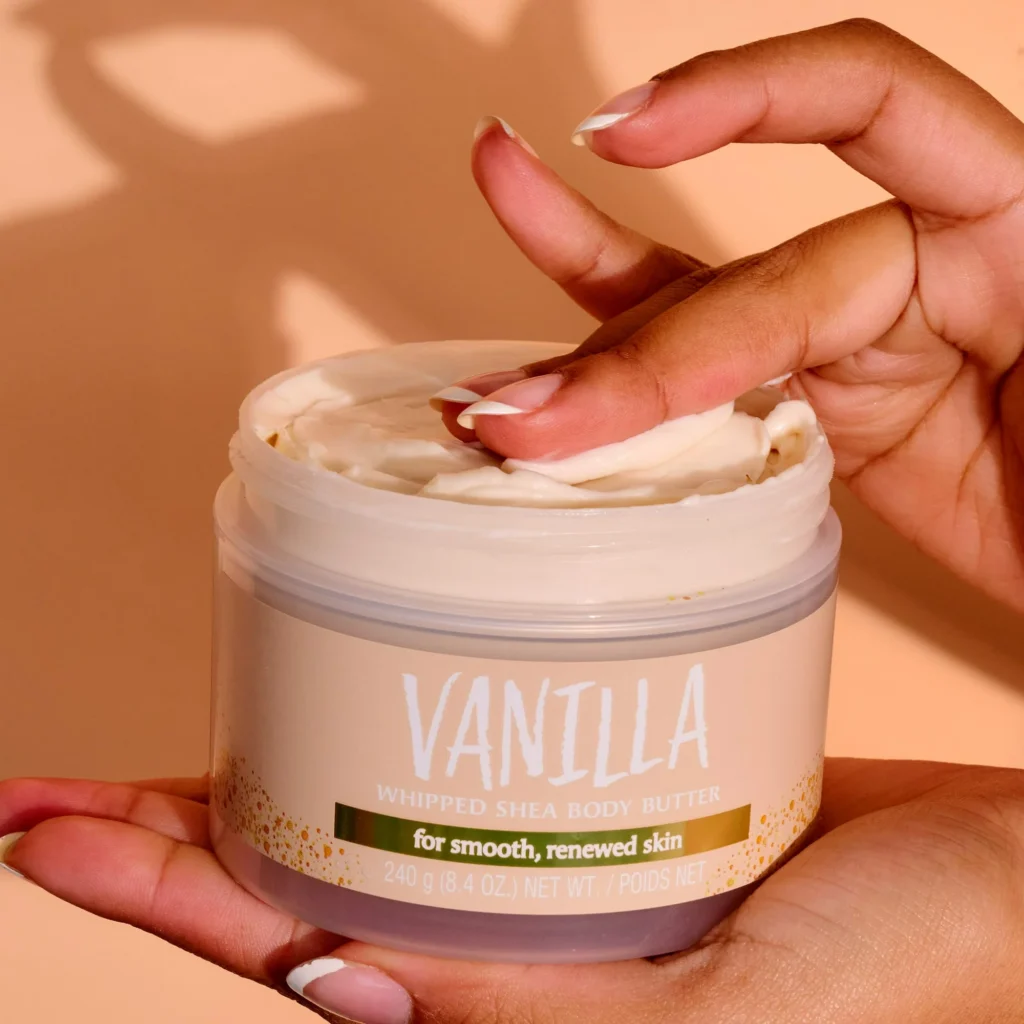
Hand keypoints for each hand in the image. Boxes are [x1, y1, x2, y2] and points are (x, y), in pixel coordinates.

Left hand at [3, 761, 1023, 1021]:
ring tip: (189, 706)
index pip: (286, 943)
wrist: (1011, 890)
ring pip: (374, 814)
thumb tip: (343, 990)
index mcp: (510, 1012)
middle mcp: (510, 942)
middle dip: (172, 828)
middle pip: (301, 875)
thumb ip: (541, 1017)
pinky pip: (475, 761)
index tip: (36, 823)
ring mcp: (556, 868)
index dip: (153, 886)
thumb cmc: (912, 976)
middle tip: (57, 777)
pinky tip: (366, 669)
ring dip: (275, 766)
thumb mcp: (731, 1022)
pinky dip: (405, 722)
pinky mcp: (611, 801)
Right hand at [454, 19, 1023, 613]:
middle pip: (748, 283)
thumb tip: (957, 375)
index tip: (627, 136)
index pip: (875, 111)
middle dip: (637, 365)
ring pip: (698, 322)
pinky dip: (625, 365)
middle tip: (522, 424)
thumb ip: (1016, 371)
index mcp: (1022, 230)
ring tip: (486, 354)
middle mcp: (924, 266)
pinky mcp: (820, 408)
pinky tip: (551, 355)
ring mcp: (860, 342)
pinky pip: (708, 376)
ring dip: (590, 355)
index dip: (747, 104)